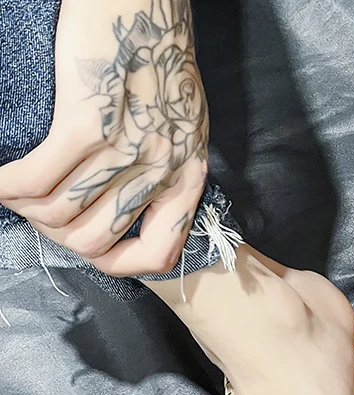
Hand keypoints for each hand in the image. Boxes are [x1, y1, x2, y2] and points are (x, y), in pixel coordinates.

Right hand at [0, 0, 208, 275]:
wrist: (145, 1)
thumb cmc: (159, 56)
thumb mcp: (182, 126)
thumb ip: (164, 169)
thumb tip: (125, 206)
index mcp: (189, 177)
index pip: (158, 255)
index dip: (117, 263)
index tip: (90, 248)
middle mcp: (163, 171)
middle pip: (94, 241)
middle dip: (54, 233)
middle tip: (36, 208)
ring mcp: (127, 150)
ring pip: (59, 215)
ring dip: (24, 208)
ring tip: (12, 189)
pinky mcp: (88, 124)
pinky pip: (36, 179)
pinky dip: (5, 186)